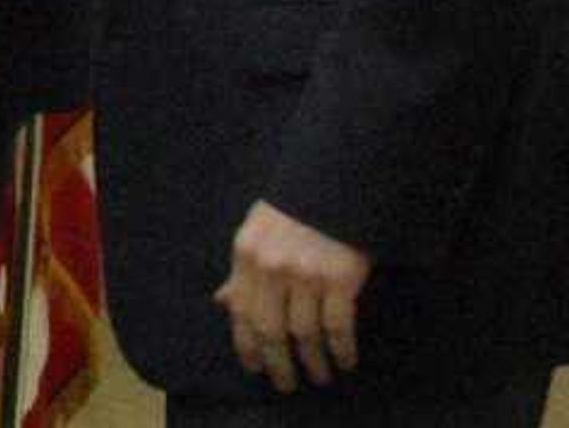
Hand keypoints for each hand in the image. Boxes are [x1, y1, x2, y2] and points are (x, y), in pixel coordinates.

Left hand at [214, 199, 368, 391]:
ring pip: (304, 333)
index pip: (241, 312)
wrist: (335, 182)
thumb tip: (223, 302)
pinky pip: (338, 326)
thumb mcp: (256, 232)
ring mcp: (306, 274)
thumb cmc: (294, 209)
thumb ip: (241, 271)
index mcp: (246, 254)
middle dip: (278, 364)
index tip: (255, 368)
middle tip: (287, 385)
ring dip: (313, 361)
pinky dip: (342, 349)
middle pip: (271, 330)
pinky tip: (345, 360)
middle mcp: (272, 267)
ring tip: (319, 377)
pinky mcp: (339, 278)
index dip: (247, 346)